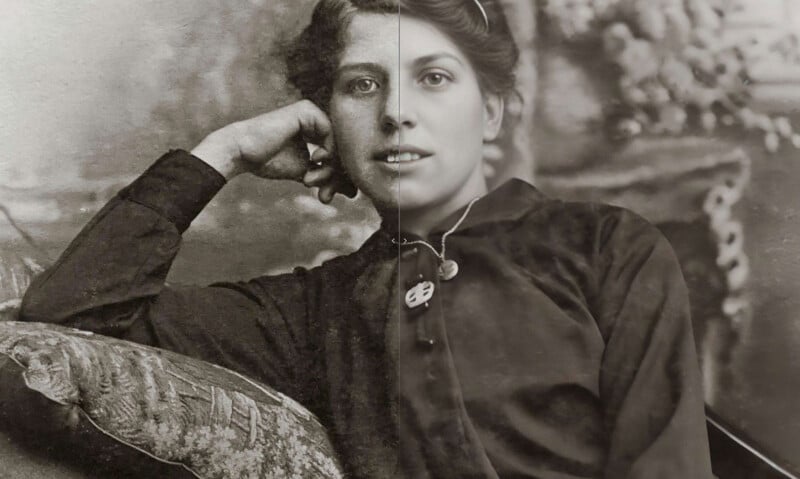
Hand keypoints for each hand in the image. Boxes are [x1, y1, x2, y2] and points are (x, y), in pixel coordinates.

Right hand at [191, 100, 355, 202]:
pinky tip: (313, 161)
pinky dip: (327, 152)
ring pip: (338, 145)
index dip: (336, 179)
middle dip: (334, 178)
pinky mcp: (307, 111)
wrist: (242, 153)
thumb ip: (328, 178)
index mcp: (315, 131)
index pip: (338, 156)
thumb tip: (353, 191)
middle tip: (324, 195)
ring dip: (329, 169)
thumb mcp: (305, 174)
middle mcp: (316, 119)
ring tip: (310, 180)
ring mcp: (312, 113)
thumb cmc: (268, 162)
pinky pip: (331, 134)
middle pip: (341, 150)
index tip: (325, 196)